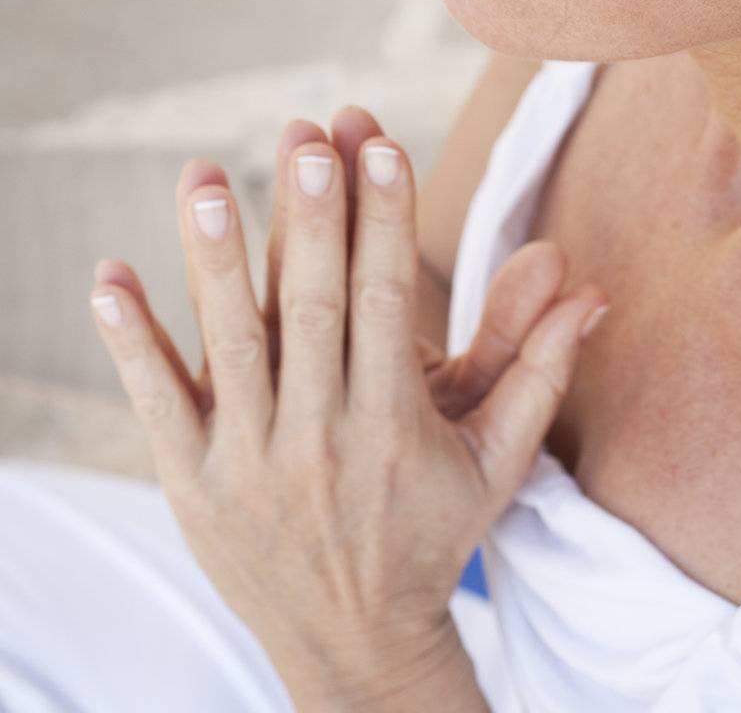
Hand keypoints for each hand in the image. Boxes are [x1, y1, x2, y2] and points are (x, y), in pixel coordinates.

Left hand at [88, 113, 610, 705]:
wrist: (356, 645)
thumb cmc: (434, 532)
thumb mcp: (498, 458)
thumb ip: (539, 366)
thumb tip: (589, 288)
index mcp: (394, 428)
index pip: (386, 303)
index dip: (384, 220)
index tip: (379, 144)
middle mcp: (320, 440)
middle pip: (312, 309)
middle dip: (309, 218)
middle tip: (305, 136)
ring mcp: (247, 461)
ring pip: (230, 345)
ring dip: (215, 258)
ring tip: (203, 177)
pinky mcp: (190, 482)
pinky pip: (156, 402)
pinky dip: (132, 340)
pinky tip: (109, 277)